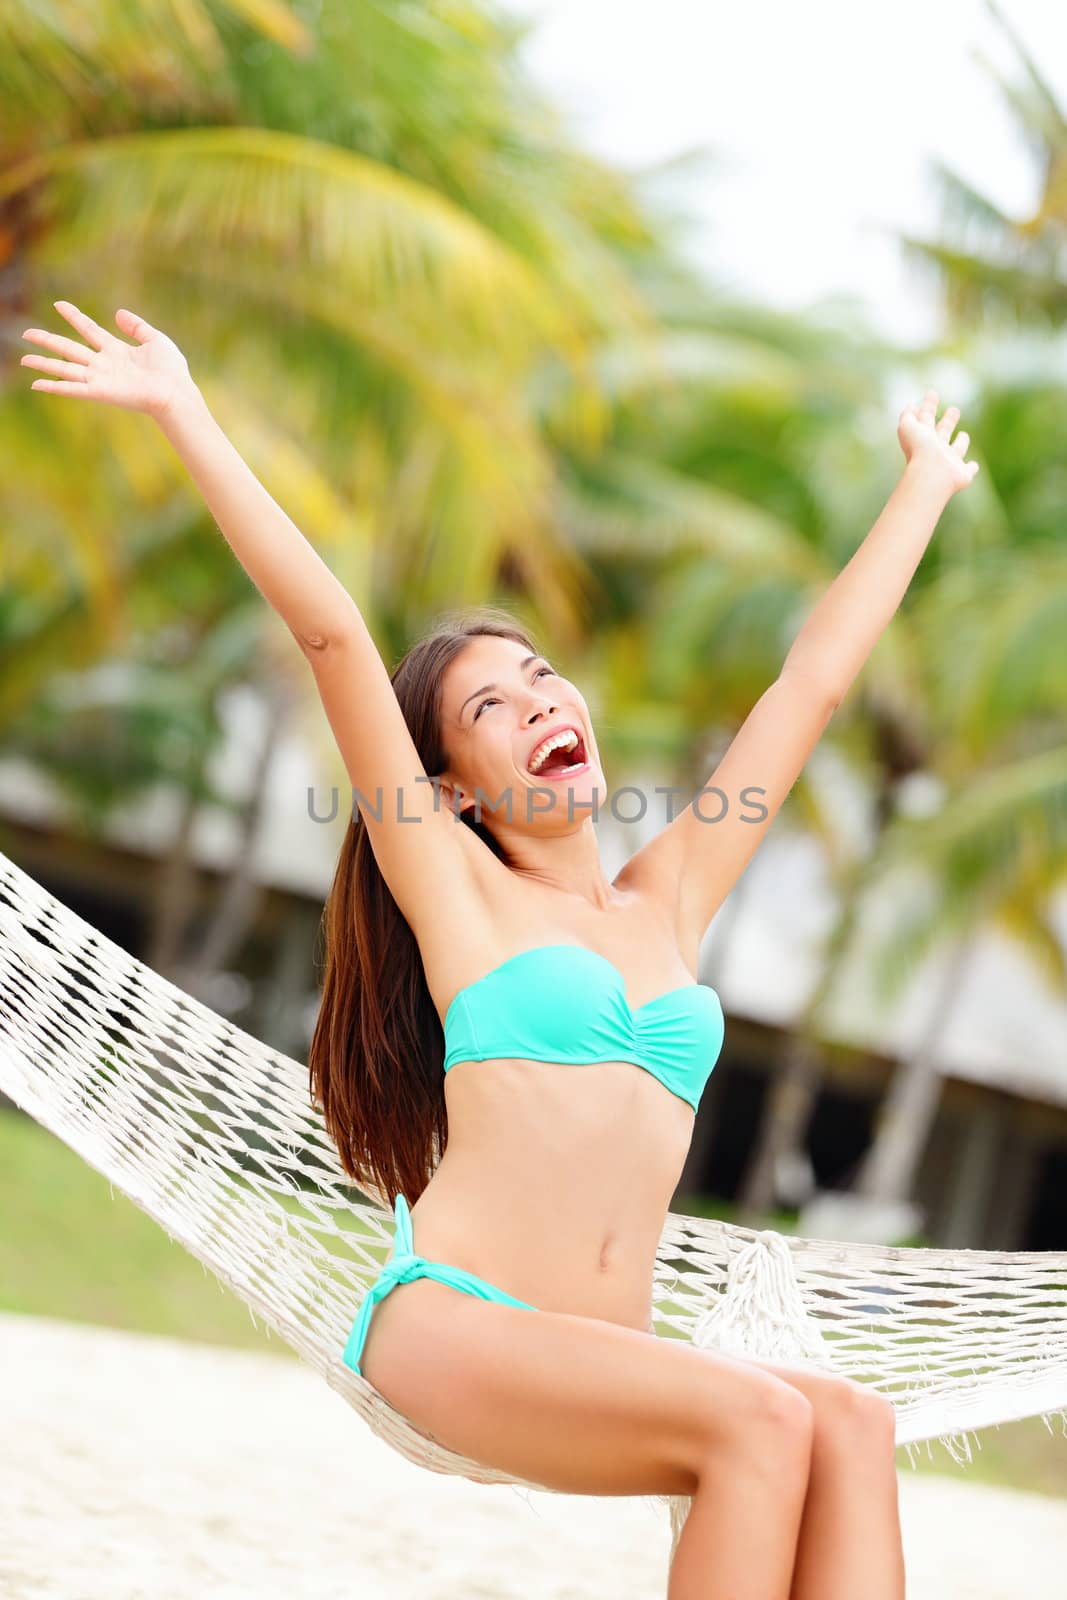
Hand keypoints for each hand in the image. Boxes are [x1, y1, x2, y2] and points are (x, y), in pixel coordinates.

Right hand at [20, 301, 193, 419]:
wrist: (175, 392)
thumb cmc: (171, 370)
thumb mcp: (155, 339)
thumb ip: (136, 326)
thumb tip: (118, 312)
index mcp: (116, 350)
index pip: (88, 329)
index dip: (74, 316)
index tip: (59, 304)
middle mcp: (104, 364)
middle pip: (69, 348)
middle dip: (47, 340)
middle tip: (25, 332)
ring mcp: (100, 378)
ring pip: (65, 368)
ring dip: (43, 363)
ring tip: (23, 358)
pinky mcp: (100, 392)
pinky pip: (72, 389)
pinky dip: (54, 387)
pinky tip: (36, 385)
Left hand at [897, 389, 978, 494]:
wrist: (930, 474)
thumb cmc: (919, 449)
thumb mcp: (907, 427)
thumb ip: (907, 415)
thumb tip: (911, 406)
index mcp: (923, 437)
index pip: (925, 418)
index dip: (928, 405)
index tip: (932, 393)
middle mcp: (936, 450)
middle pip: (943, 431)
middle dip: (948, 421)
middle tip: (954, 410)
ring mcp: (949, 462)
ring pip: (956, 450)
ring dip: (960, 443)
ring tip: (963, 435)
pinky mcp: (962, 473)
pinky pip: (968, 470)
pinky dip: (971, 467)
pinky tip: (973, 465)